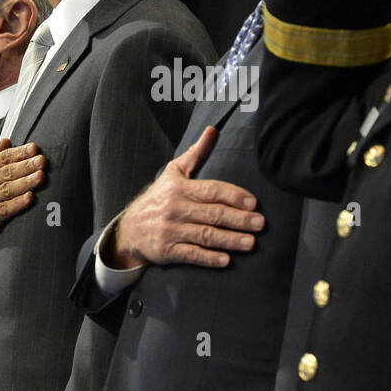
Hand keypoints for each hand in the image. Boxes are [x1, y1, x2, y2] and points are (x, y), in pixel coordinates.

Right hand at [0, 139, 45, 261]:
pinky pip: (4, 210)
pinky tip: (29, 198)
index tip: (34, 148)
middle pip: (6, 172)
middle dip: (26, 165)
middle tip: (42, 161)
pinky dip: (17, 204)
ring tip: (41, 176)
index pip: (2, 158)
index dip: (19, 153)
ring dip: (25, 182)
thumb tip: (7, 140)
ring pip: (6, 190)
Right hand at [105, 126, 264, 269]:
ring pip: (205, 235)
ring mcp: (171, 230)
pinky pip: (191, 255)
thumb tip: (213, 130)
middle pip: (213, 214)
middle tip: (261, 224)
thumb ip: (197, 153)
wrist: (129, 229)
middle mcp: (176, 209)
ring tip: (251, 243)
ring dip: (230, 240)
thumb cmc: (159, 198)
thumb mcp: (174, 172)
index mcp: (180, 188)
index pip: (212, 190)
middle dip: (239, 219)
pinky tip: (226, 261)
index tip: (253, 203)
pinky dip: (209, 258)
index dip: (234, 196)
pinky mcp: (167, 251)